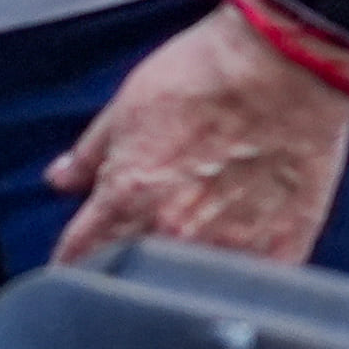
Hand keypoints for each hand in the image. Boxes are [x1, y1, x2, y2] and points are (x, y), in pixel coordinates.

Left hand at [45, 2, 348, 266]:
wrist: (288, 62)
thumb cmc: (209, 72)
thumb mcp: (128, 104)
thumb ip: (90, 154)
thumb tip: (61, 180)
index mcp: (127, 197)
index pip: (81, 256)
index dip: (73, 261)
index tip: (74, 264)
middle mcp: (175, 233)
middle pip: (132, 275)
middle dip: (123, 266)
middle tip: (130, 250)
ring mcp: (231, 248)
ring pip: (190, 286)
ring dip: (180, 274)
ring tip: (187, 248)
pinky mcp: (283, 250)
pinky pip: (251, 286)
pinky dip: (238, 276)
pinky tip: (237, 257)